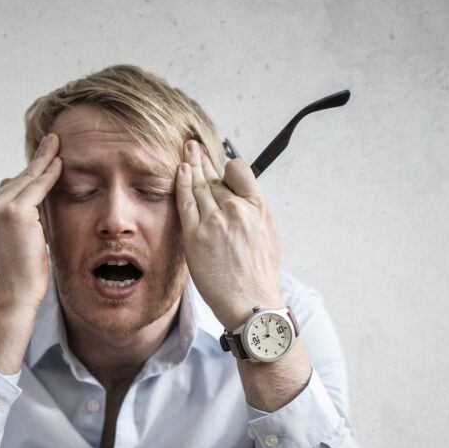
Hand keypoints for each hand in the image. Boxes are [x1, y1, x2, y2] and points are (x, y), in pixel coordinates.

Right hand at [0, 134, 62, 314]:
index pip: (9, 188)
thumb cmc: (18, 274)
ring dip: (44, 163)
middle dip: (36, 163)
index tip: (40, 157)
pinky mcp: (15, 213)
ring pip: (27, 181)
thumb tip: (26, 190)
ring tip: (56, 144)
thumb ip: (18, 215)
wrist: (14, 296)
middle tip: (51, 141)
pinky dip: (49, 175)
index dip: (27, 173)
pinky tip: (59, 163)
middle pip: (17, 180)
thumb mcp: (14, 239)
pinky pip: (37, 188)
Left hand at [175, 139, 283, 329]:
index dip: (227, 168)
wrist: (251, 301)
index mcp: (257, 207)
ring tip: (185, 152)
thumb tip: (243, 200)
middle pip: (215, 177)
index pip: (239, 171)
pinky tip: (179, 171)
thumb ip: (254, 212)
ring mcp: (214, 220)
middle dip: (203, 160)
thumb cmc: (260, 274)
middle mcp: (236, 209)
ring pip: (199, 185)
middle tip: (193, 146)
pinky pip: (185, 202)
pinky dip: (181, 183)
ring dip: (190, 166)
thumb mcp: (269, 235)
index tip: (220, 167)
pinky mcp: (196, 235)